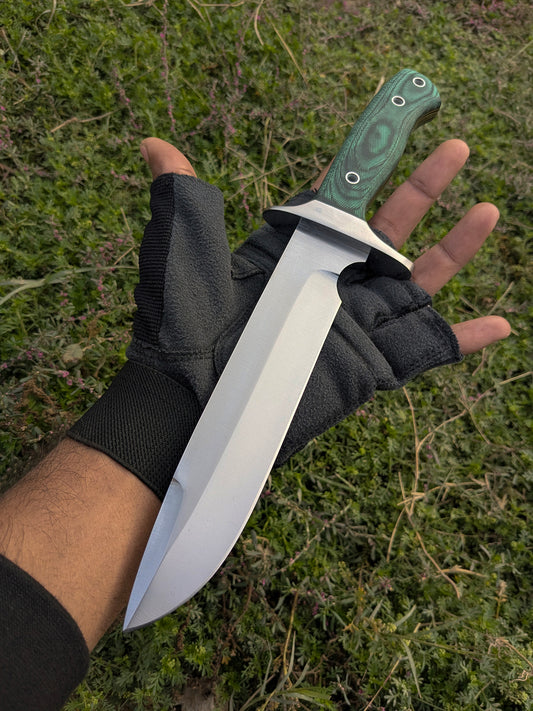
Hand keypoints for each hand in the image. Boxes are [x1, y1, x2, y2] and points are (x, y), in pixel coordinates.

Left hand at [144, 136, 509, 354]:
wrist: (188, 405)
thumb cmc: (180, 330)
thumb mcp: (182, 255)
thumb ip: (182, 199)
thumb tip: (154, 145)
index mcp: (291, 254)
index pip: (338, 201)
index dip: (365, 166)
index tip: (390, 132)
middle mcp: (328, 285)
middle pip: (388, 230)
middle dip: (423, 189)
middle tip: (455, 149)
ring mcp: (352, 326)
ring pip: (417, 282)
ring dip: (456, 249)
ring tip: (488, 211)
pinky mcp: (367, 368)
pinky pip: (426, 351)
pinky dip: (463, 341)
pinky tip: (501, 324)